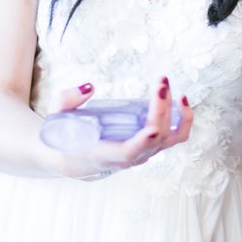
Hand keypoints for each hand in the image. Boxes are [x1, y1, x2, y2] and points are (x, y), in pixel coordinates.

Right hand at [54, 77, 194, 178]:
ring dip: (177, 114)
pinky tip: (181, 100)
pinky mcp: (152, 145)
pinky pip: (175, 136)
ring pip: (171, 138)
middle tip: (160, 82)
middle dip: (161, 109)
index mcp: (105, 154)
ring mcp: (144, 153)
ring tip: (172, 89)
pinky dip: (183, 119)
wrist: (75, 158)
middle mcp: (130, 157)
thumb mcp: (57, 119)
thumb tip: (89, 87)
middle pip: (155, 137)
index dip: (142, 142)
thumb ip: (66, 102)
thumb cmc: (66, 138)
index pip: (129, 152)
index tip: (152, 130)